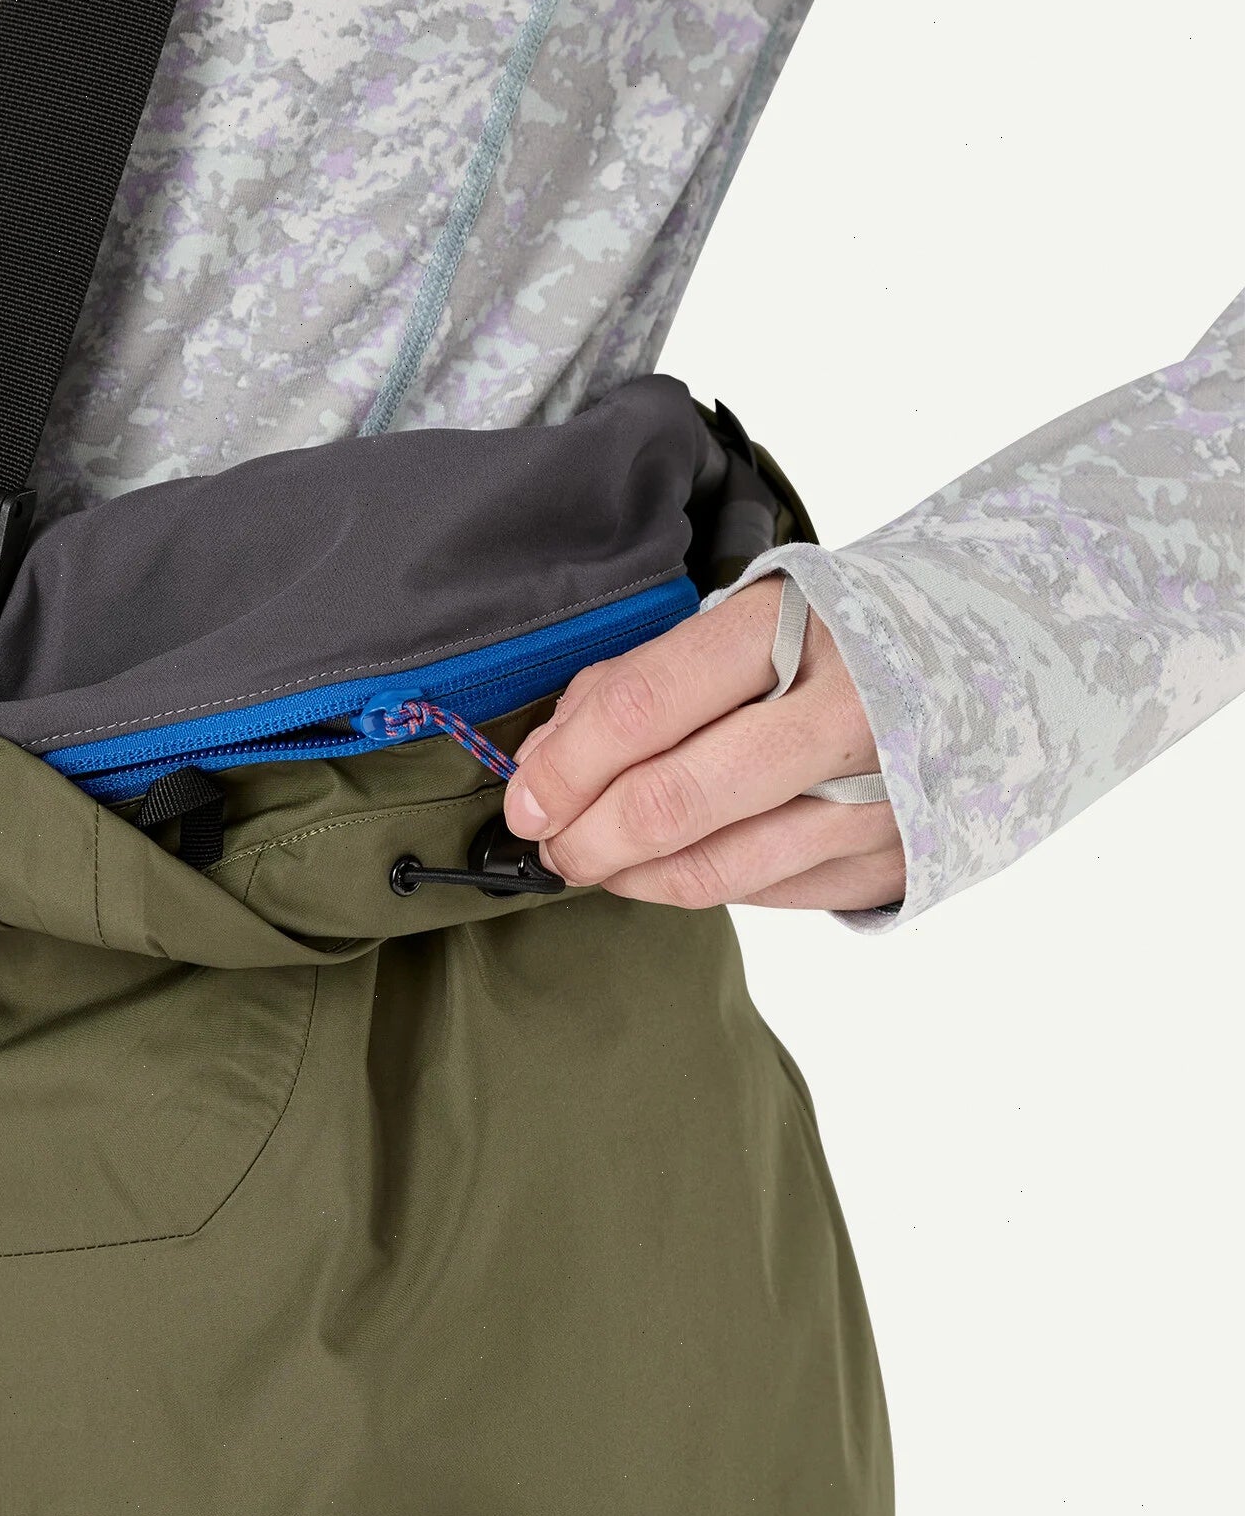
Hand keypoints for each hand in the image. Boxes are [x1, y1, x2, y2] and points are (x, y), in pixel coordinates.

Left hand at [503, 577, 903, 910]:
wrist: (990, 656)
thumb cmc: (829, 638)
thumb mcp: (736, 621)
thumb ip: (633, 682)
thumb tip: (546, 761)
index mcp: (789, 630)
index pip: (645, 705)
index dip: (568, 765)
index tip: (526, 800)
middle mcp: (842, 713)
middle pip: (674, 801)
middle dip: (588, 838)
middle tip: (551, 846)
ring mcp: (879, 796)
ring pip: (717, 868)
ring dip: (632, 877)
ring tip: (595, 862)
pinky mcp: (899, 858)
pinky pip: (767, 894)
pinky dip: (703, 885)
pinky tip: (675, 864)